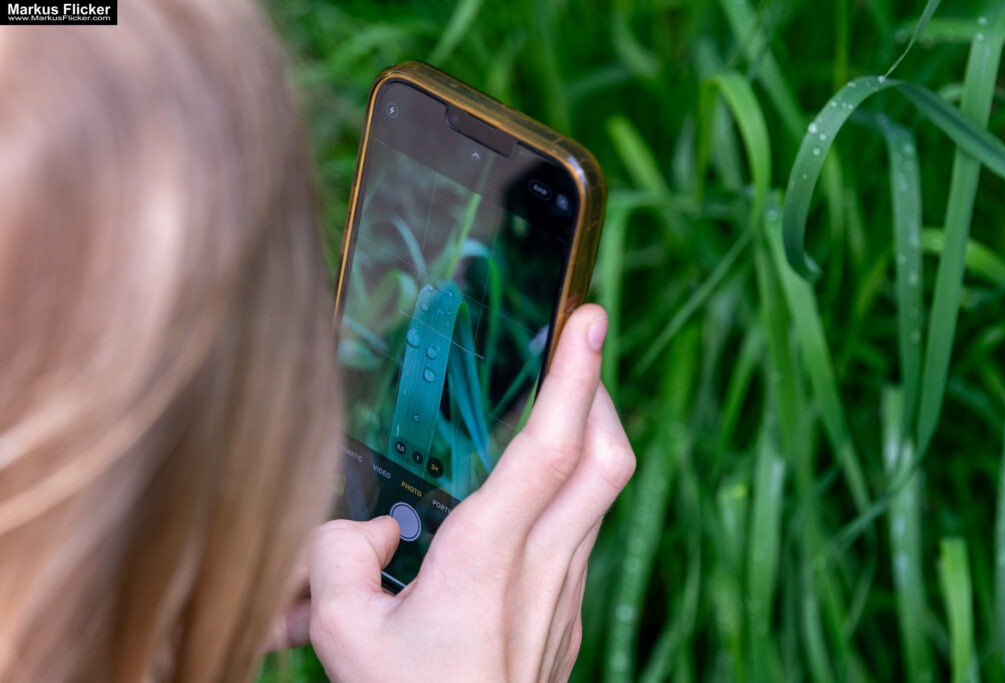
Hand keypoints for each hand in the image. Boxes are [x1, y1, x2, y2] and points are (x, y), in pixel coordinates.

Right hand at [307, 304, 634, 681]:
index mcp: (489, 556)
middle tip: (578, 351)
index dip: (576, 372)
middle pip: (607, 458)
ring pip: (599, 494)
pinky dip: (569, 492)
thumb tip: (370, 526)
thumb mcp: (343, 633)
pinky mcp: (566, 616)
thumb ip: (339, 555)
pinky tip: (524, 500)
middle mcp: (543, 565)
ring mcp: (564, 592)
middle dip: (598, 390)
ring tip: (552, 411)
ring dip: (587, 440)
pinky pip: (581, 534)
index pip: (552, 445)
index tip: (590, 316)